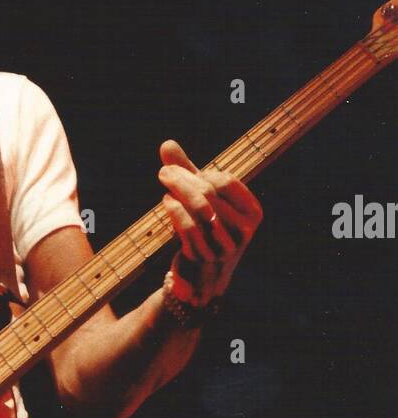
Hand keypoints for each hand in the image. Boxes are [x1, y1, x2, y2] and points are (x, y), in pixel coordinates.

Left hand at [157, 140, 263, 304]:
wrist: (204, 273)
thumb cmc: (205, 226)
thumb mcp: (202, 198)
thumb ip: (188, 171)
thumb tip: (166, 144)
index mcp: (252, 211)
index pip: (226, 181)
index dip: (201, 173)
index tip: (181, 170)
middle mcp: (244, 230)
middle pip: (209, 195)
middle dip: (183, 180)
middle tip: (164, 172)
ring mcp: (226, 245)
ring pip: (199, 211)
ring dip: (178, 194)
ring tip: (166, 187)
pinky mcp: (207, 257)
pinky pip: (188, 229)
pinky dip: (175, 212)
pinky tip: (166, 202)